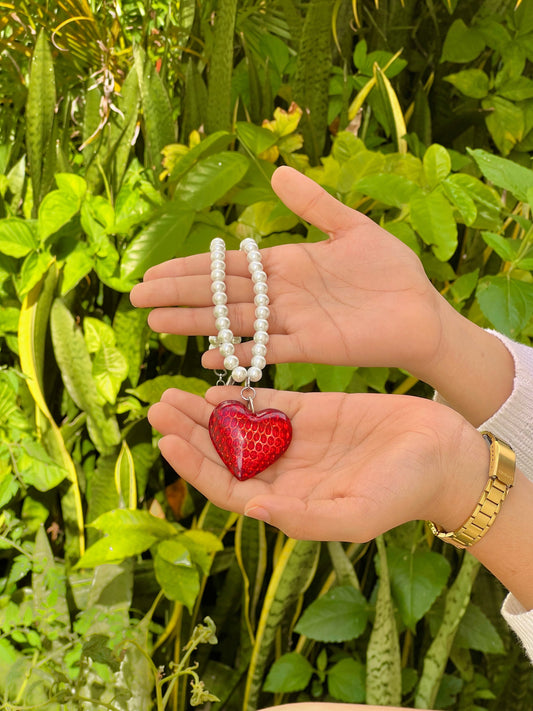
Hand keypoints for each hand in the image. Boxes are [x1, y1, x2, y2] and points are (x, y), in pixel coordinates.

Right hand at [131, 167, 445, 378]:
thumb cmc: (389, 271)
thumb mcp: (351, 227)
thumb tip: (277, 172)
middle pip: (220, 294)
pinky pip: (267, 352)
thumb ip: (314, 205)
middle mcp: (280, 296)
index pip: (228, 267)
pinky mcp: (311, 347)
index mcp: (285, 265)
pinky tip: (208, 358)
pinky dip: (239, 355)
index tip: (153, 271)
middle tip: (139, 299)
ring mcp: (293, 323)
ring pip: (234, 322)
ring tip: (157, 323)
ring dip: (196, 323)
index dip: (191, 269)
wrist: (420, 311)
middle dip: (179, 295)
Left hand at [148, 386, 487, 541]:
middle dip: (190, 432)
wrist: (442, 455)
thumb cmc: (404, 491)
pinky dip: (241, 395)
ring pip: (240, 427)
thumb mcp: (356, 513)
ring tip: (174, 392)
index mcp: (289, 502)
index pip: (229, 488)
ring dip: (206, 412)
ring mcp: (297, 442)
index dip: (196, 467)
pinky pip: (269, 403)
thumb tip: (251, 509)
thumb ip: (304, 518)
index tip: (168, 440)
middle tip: (160, 405)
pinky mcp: (314, 413)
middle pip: (224, 454)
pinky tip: (216, 384)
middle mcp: (286, 473)